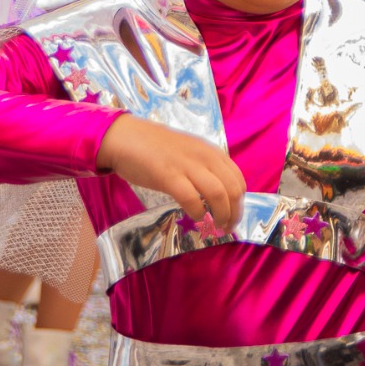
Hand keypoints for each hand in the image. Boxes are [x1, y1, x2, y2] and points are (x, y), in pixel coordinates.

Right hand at [96, 114, 247, 231]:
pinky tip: (196, 217)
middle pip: (232, 189)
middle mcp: (203, 157)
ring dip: (222, 215)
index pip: (237, 179)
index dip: (240, 202)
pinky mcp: (168, 175)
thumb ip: (204, 168)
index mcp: (210, 152)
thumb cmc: (155, 148)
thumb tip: (218, 194)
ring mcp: (186, 165)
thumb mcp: (188, 153)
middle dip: (234, 212)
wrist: (125, 138)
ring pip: (218, 193)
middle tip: (227, 227)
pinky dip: (198, 212)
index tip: (234, 216)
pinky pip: (191, 198)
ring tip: (217, 227)